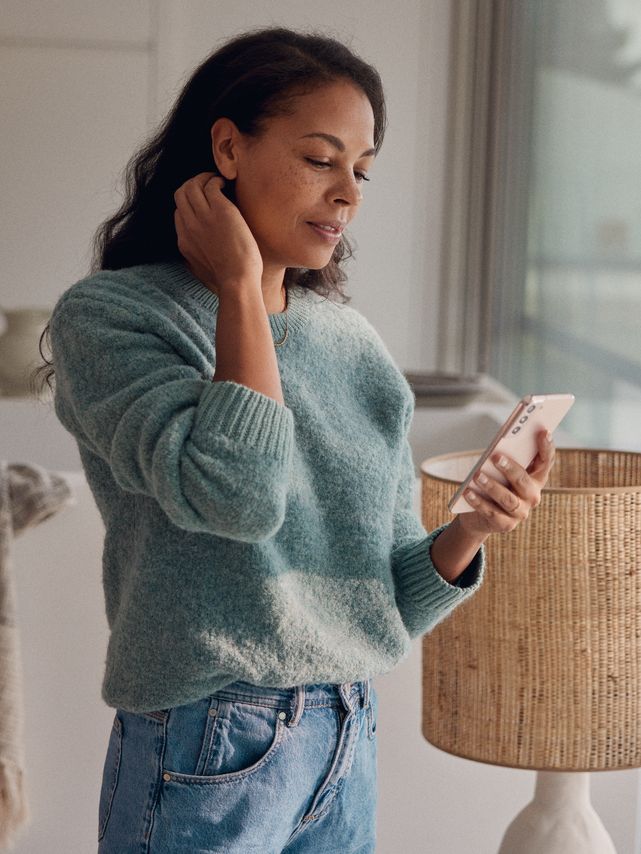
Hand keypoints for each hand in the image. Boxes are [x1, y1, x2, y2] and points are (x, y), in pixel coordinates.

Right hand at [173, 173, 262, 294]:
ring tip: (217, 181)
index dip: (189, 204)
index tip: (203, 203)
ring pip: (192, 185)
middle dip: (192, 184)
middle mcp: (189, 226)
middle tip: (208, 184)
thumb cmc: (228, 280)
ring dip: (204, 178)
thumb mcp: (202, 271)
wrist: (237, 281)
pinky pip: (210, 185)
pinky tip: (226, 185)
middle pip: (180, 194)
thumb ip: (197, 259)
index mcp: (184, 241)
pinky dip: (216, 180)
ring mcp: (203, 217)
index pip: (178, 212)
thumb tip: (200, 257)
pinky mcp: (220, 210)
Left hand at [457, 429, 555, 537]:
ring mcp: (520, 512)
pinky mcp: (505, 525)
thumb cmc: (494, 484)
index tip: (543, 431)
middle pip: (523, 481)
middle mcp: (532, 496)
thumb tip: (499, 443)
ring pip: (508, 499)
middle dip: (510, 468)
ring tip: (477, 475)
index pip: (546, 462)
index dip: (547, 447)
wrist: (480, 515)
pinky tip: (467, 492)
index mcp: (536, 478)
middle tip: (496, 456)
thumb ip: (506, 457)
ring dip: (492, 486)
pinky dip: (478, 502)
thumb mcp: (501, 471)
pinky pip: (491, 512)